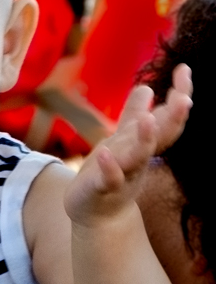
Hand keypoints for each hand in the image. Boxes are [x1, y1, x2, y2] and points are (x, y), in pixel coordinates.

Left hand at [65, 64, 191, 225]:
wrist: (96, 215)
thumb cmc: (112, 174)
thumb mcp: (123, 140)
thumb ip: (134, 114)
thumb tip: (147, 88)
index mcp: (145, 144)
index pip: (167, 119)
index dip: (178, 96)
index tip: (184, 69)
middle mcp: (139, 158)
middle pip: (162, 137)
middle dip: (173, 118)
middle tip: (185, 97)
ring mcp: (123, 174)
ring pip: (138, 157)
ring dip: (145, 140)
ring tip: (149, 120)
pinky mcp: (103, 189)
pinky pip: (109, 179)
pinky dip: (110, 167)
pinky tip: (106, 153)